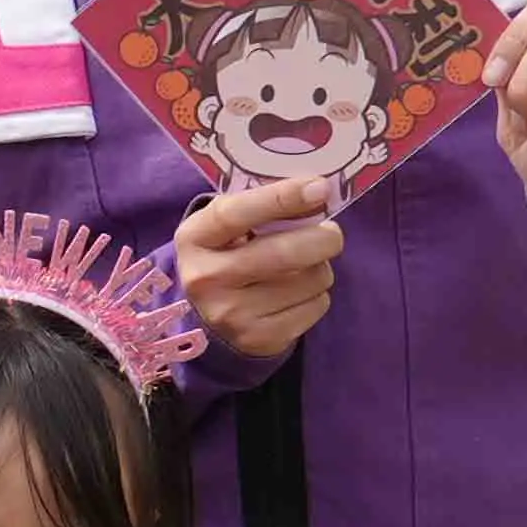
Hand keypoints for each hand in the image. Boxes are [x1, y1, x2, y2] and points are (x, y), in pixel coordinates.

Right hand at [171, 172, 343, 363]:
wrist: (210, 318)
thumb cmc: (229, 254)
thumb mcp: (228, 225)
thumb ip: (262, 205)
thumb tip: (318, 192)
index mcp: (195, 239)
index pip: (236, 214)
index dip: (282, 198)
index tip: (319, 188)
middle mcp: (207, 278)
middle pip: (283, 253)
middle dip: (322, 238)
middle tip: (331, 233)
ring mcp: (231, 313)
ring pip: (309, 280)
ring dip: (321, 268)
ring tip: (306, 266)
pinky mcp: (259, 338)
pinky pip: (315, 307)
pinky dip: (318, 295)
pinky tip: (299, 293)